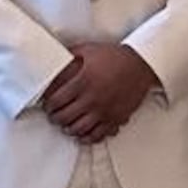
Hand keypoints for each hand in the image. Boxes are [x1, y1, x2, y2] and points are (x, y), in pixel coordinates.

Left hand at [42, 43, 157, 141]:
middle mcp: (92, 99)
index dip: (48, 105)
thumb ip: (70, 55)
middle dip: (55, 118)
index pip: (57, 101)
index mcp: (83, 81)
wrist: (141, 65)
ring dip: (69, 129)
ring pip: (79, 129)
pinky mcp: (115, 119)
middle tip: (54, 116)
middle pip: (65, 117)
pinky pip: (98, 135)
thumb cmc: (114, 56)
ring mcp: (104, 111)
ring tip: (66, 125)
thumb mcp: (89, 50)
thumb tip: (55, 57)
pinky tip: (83, 133)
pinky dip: (87, 137)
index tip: (47, 105)